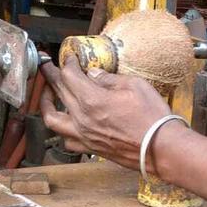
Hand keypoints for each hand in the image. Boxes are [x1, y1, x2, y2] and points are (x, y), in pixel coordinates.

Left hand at [38, 56, 172, 171]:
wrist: (161, 148)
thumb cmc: (151, 116)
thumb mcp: (134, 85)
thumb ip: (110, 79)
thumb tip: (95, 74)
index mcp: (92, 100)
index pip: (69, 75)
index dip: (67, 62)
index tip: (69, 57)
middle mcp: (82, 119)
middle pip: (58, 92)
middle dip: (51, 76)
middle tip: (47, 67)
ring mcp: (84, 136)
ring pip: (52, 120)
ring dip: (46, 104)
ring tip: (48, 96)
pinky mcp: (91, 148)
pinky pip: (67, 140)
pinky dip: (62, 130)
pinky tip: (67, 123)